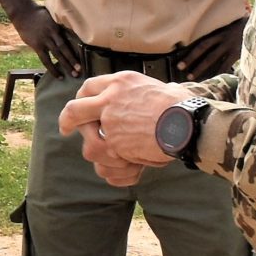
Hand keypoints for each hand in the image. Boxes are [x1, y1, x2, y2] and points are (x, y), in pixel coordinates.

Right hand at [8, 4, 85, 77]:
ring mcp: (44, 41)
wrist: (22, 13)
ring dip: (65, 65)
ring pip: (57, 55)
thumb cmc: (38, 13)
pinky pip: (45, 59)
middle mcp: (51, 34)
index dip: (77, 48)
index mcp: (57, 27)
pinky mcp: (36, 46)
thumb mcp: (52, 15)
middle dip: (73, 60)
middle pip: (64, 49)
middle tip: (81, 70)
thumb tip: (72, 28)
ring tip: (73, 74)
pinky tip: (58, 75)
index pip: (69, 39)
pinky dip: (52, 68)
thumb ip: (60, 23)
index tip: (84, 55)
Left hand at [57, 72, 189, 185]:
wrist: (189, 122)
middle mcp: (110, 101)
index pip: (88, 88)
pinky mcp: (116, 145)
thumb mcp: (157, 87)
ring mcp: (110, 125)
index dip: (80, 99)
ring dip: (97, 152)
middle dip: (67, 121)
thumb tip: (140, 94)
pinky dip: (113, 172)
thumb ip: (138, 93)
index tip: (78, 107)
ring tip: (112, 156)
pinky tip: (123, 170)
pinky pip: (104, 163)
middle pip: (74, 110)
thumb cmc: (182, 105)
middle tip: (66, 129)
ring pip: (88, 144)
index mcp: (120, 83)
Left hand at [175, 18, 246, 81]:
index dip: (190, 49)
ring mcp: (231, 46)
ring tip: (191, 76)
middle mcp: (223, 38)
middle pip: (203, 49)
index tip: (179, 55)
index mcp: (219, 32)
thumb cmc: (243, 27)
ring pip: (213, 59)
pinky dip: (219, 71)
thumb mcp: (230, 27)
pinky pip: (226, 65)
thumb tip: (207, 41)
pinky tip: (212, 78)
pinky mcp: (239, 52)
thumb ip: (220, 34)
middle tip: (179, 67)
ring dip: (201, 68)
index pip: (201, 41)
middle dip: (191, 59)